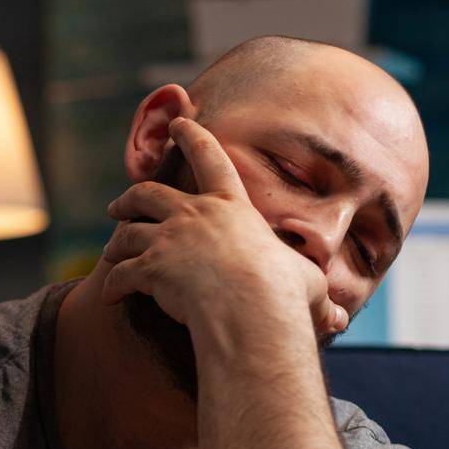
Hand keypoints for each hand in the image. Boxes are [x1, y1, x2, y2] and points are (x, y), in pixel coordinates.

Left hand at [100, 112, 348, 344]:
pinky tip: (107, 294)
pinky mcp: (148, 267)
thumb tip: (340, 324)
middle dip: (130, 197)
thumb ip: (314, 300)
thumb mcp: (306, 287)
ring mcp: (167, 239)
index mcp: (231, 207)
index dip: (192, 137)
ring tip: (108, 251)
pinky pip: (119, 273)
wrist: (249, 307)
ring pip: (127, 233)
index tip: (178, 124)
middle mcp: (194, 215)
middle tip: (117, 205)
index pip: (210, 158)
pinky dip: (111, 283)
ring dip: (115, 241)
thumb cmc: (283, 295)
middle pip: (149, 194)